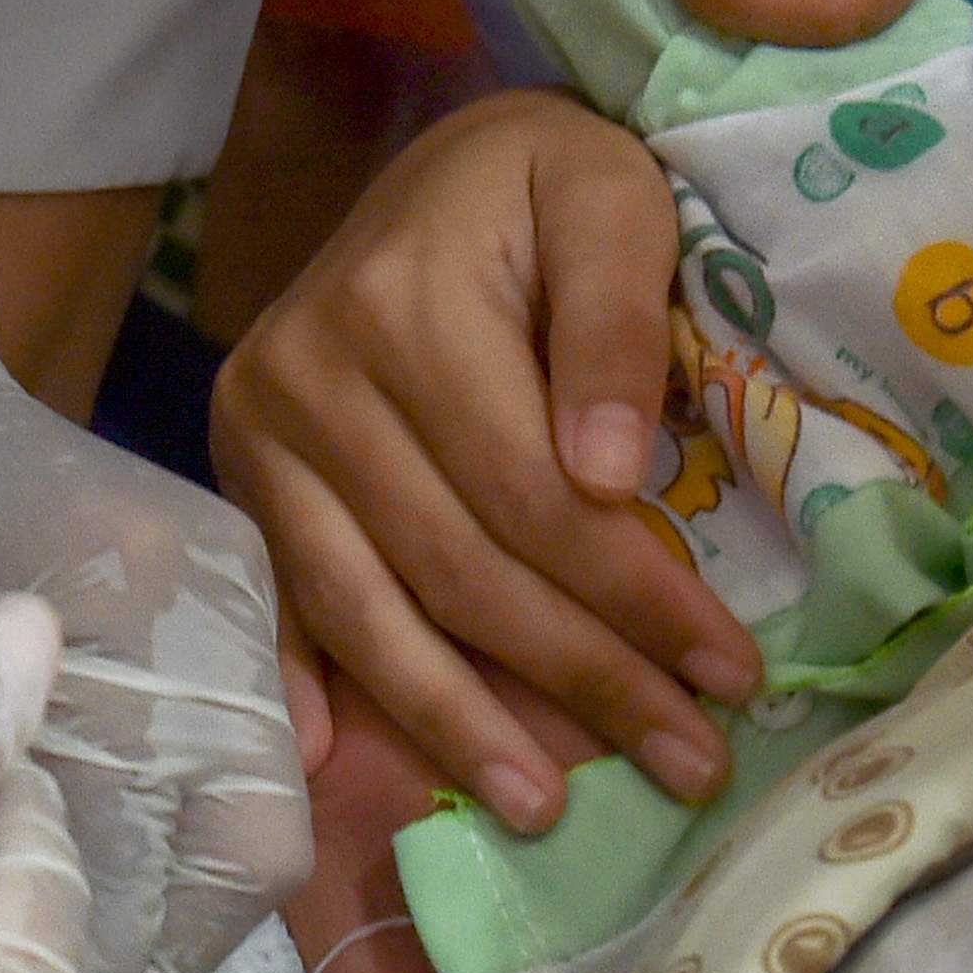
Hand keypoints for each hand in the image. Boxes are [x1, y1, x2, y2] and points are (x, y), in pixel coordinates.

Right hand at [213, 95, 755, 825]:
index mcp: (404, 308)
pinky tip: (338, 764)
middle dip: (578, 679)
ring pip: (367, 609)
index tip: (730, 675)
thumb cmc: (544, 182)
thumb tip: (603, 475)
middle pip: (456, 568)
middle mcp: (309, 378)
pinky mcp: (241, 474)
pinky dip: (308, 686)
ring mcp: (261, 435)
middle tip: (686, 762)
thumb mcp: (610, 196)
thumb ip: (615, 320)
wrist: (438, 165)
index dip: (632, 596)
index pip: (531, 495)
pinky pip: (280, 600)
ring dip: (455, 722)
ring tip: (543, 807)